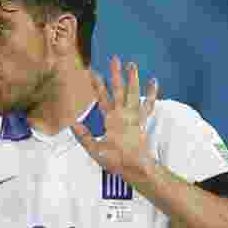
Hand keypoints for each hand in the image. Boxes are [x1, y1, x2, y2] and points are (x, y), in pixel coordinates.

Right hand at [72, 56, 158, 183]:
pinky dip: (151, 94)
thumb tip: (73, 123)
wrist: (138, 168)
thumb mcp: (96, 150)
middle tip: (115, 59)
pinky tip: (154, 83)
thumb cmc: (117, 160)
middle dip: (116, 74)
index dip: (97, 84)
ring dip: (133, 79)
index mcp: (112, 119)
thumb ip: (84, 136)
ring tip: (132, 65)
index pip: (102, 97)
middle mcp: (124, 114)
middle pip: (120, 90)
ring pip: (134, 93)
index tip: (92, 71)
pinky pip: (148, 105)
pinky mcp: (142, 121)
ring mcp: (134, 116)